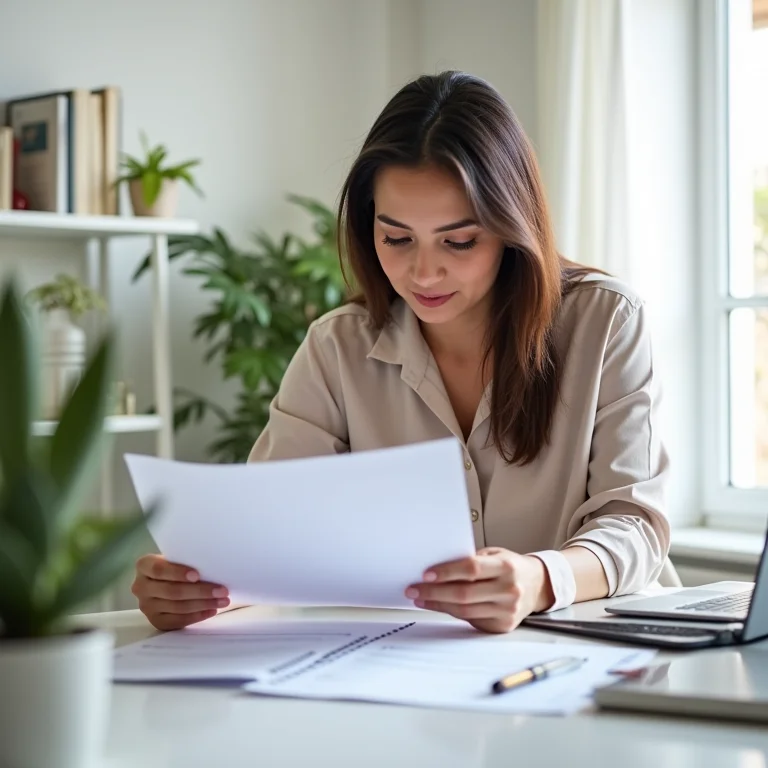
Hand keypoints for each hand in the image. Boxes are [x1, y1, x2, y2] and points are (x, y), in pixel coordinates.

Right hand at [132, 554, 229, 630]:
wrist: (164, 581)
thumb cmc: (175, 565)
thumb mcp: (176, 558)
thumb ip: (186, 560)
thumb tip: (213, 566)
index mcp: (144, 565)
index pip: (159, 569)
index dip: (178, 573)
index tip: (197, 575)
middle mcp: (140, 586)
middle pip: (172, 591)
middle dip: (200, 591)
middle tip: (222, 590)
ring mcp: (147, 606)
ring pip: (178, 607)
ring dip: (203, 604)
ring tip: (223, 600)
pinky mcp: (156, 621)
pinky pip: (178, 620)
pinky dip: (198, 615)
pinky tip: (212, 610)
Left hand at [404, 547, 553, 632]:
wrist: (537, 585)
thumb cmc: (510, 567)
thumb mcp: (494, 555)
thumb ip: (471, 561)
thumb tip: (436, 568)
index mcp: (506, 567)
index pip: (472, 569)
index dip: (447, 572)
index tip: (426, 574)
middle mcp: (509, 590)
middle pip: (464, 594)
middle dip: (434, 592)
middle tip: (414, 589)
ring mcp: (507, 611)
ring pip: (464, 610)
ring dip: (438, 605)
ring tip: (420, 598)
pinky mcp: (502, 626)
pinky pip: (470, 620)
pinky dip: (452, 613)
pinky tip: (439, 606)